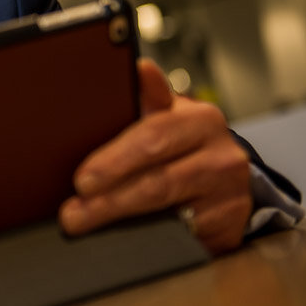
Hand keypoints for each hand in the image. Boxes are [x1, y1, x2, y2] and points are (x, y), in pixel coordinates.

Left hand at [58, 58, 251, 253]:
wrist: (225, 177)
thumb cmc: (182, 143)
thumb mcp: (166, 115)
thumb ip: (148, 96)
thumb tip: (138, 68)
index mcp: (201, 119)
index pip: (153, 137)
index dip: (114, 161)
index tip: (81, 180)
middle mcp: (223, 155)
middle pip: (158, 180)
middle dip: (109, 197)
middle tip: (74, 210)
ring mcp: (229, 194)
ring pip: (166, 209)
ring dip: (118, 217)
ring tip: (82, 222)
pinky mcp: (230, 226)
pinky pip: (183, 234)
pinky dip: (146, 236)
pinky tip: (120, 237)